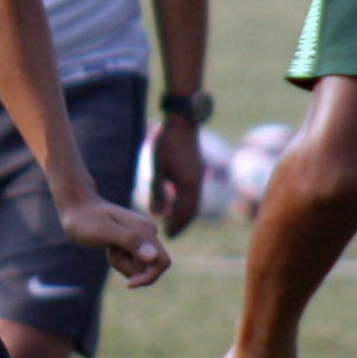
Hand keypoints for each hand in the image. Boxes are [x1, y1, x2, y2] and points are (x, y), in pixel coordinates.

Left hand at [60, 190, 170, 287]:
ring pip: (140, 266)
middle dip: (129, 268)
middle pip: (150, 267)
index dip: (149, 277)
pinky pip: (132, 261)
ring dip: (122, 264)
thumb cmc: (86, 220)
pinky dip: (120, 260)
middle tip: (111, 253)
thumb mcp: (104, 232)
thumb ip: (130, 242)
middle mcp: (149, 232)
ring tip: (109, 248)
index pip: (163, 262)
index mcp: (146, 230)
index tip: (128, 284)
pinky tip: (109, 247)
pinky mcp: (133, 240)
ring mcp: (142, 236)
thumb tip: (153, 257)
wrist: (77, 207)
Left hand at [147, 114, 206, 237]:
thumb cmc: (168, 143)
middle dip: (182, 223)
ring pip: (194, 201)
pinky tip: (175, 202)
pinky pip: (194, 192)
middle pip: (192, 209)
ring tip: (172, 221)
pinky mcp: (197, 169)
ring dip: (184, 213)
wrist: (183, 121)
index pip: (184, 212)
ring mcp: (199, 175)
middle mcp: (197, 182)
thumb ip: (158, 191)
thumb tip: (157, 214)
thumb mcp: (158, 168)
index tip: (167, 235)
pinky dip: (186, 201)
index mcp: (189, 184)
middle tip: (171, 234)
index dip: (177, 225)